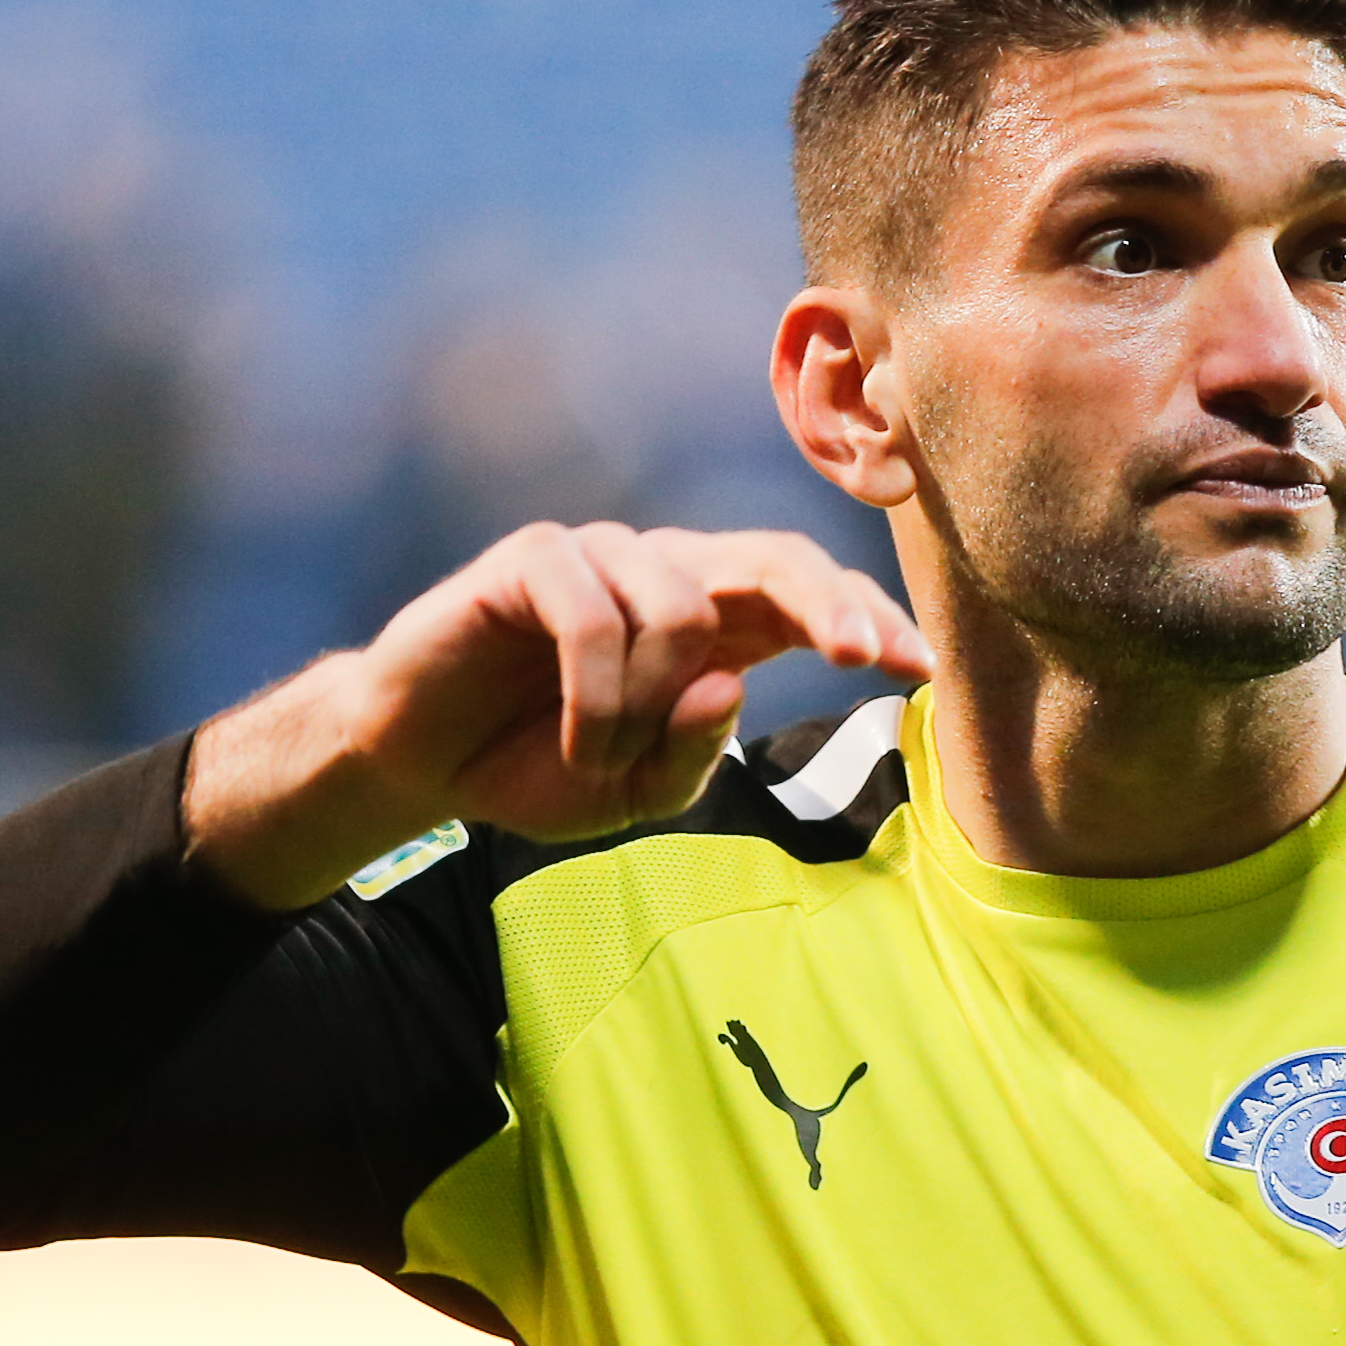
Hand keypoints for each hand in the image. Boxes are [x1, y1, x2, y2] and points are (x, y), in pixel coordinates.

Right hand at [187, 523, 930, 903]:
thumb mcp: (639, 790)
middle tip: (861, 656)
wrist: (424, 765)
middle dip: (831, 604)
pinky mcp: (535, 557)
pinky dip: (594, 696)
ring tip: (599, 756)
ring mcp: (602, 555)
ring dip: (647, 709)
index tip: (920, 670)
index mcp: (714, 621)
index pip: (809, 596)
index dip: (868, 621)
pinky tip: (570, 737)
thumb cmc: (540, 767)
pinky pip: (595, 614)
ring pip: (679, 610)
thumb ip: (694, 747)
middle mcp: (668, 572)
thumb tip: (733, 683)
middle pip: (775, 558)